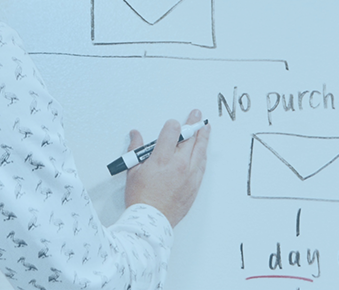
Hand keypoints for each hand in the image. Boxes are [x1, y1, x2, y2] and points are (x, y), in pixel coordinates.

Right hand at [124, 109, 210, 228]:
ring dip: (203, 138)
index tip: (173, 123)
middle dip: (193, 124)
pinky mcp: (194, 186)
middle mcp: (179, 165)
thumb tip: (135, 135)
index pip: (172, 132)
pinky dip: (203, 156)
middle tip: (196, 115)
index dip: (173, 125)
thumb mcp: (133, 171)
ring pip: (200, 151)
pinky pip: (202, 166)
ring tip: (205, 128)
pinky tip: (204, 151)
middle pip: (190, 138)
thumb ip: (135, 150)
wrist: (151, 221)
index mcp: (162, 159)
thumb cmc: (141, 199)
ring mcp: (189, 176)